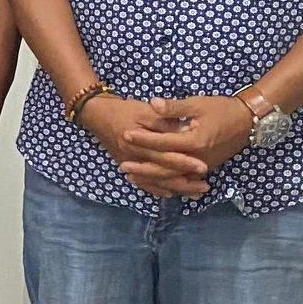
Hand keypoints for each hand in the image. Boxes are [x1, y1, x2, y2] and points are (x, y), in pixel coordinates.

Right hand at [77, 95, 205, 198]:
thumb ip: (165, 121)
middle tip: (205, 187)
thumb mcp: (145, 111)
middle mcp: (134, 158)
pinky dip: (158, 190)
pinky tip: (171, 193)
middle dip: (185, 182)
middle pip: (162, 175)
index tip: (204, 167)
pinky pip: (144, 183)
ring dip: (176, 189)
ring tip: (195, 193)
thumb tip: (186, 130)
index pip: (165, 156)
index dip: (184, 162)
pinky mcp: (128, 166)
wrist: (97, 115)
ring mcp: (130, 165)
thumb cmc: (123, 110)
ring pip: (155, 182)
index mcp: (139, 144)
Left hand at [121, 96, 253, 195]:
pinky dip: (168, 183)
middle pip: (165, 167)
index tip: (125, 134)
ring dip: (152, 178)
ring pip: (173, 177)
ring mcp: (202, 166)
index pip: (163, 143)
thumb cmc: (222, 109)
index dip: (143, 139)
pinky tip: (154, 183)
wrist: (248, 121)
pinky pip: (183, 179)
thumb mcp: (198, 104)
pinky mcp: (205, 168)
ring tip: (132, 177)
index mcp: (194, 141)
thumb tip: (152, 103)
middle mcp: (198, 158)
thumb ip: (174, 107)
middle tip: (122, 166)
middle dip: (143, 167)